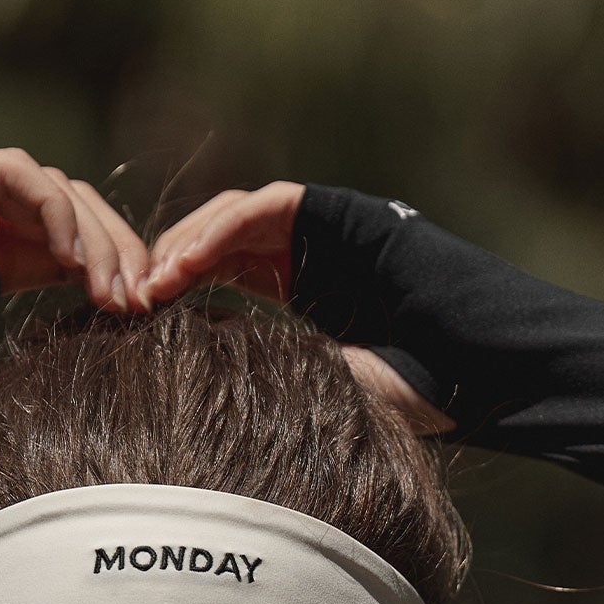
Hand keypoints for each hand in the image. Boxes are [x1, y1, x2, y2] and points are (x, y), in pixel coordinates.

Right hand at [0, 147, 152, 448]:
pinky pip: (17, 172)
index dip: (109, 287)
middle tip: (143, 307)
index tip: (139, 330)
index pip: (66, 262)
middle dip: (120, 258)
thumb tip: (40, 434)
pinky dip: (55, 207)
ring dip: (98, 235)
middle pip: (75, 222)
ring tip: (115, 291)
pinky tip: (72, 260)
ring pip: (58, 192)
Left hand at [141, 180, 454, 436]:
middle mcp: (303, 253)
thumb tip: (205, 386)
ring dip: (187, 247)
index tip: (140, 328)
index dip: (181, 296)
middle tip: (131, 304)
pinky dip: (223, 230)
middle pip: (217, 244)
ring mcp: (317, 229)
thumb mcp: (321, 394)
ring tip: (153, 285)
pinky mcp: (331, 212)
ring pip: (231, 219)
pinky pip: (265, 208)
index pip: (223, 276)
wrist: (471, 365)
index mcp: (300, 290)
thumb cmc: (409, 395)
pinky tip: (190, 263)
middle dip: (171, 268)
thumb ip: (274, 378)